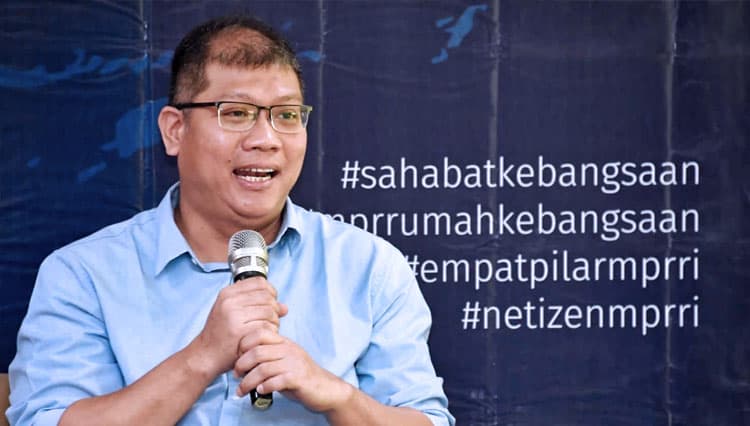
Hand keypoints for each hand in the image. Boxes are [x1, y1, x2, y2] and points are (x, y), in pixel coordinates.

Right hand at [189, 277, 287, 377]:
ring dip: (274, 322)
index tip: (270, 303)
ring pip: (270, 311)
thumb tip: (285, 307)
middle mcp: (229, 301)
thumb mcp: (234, 313)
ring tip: (267, 329)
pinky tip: (265, 337)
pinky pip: (266, 326)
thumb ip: (258, 305)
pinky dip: (271, 332)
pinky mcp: (239, 331)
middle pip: (267, 297)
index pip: (260, 282)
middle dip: (275, 309)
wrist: (206, 355)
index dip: (270, 292)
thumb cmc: (222, 334)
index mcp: (228, 293)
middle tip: (271, 320)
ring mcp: (234, 316)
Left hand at [233, 335, 351, 412]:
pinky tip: (260, 391)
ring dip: (248, 382)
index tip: (236, 358)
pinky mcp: (298, 379)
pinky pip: (275, 381)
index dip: (243, 344)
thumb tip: (240, 361)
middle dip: (241, 365)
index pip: (259, 333)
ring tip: (241, 390)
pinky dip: (264, 387)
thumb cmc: (300, 376)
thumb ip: (267, 357)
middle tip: (236, 376)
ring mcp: (294, 363)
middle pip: (257, 351)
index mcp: (284, 342)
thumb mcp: (284, 360)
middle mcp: (289, 349)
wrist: (325, 389)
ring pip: (262, 369)